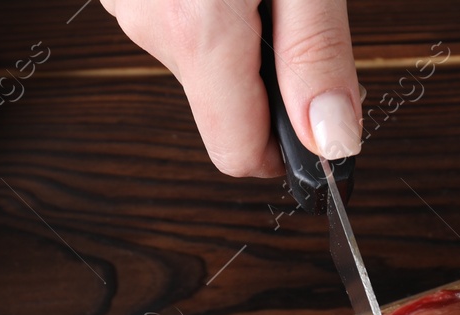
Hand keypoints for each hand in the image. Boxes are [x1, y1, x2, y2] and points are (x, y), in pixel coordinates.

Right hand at [101, 0, 360, 176]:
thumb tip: (331, 141)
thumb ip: (316, 55)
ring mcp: (128, 3)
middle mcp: (152, 24)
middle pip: (223, 107)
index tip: (322, 121)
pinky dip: (208, 5)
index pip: (239, 155)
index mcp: (200, 29)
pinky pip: (175, 20)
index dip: (289, 150)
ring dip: (239, 35)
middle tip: (301, 16)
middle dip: (269, 77)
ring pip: (200, 61)